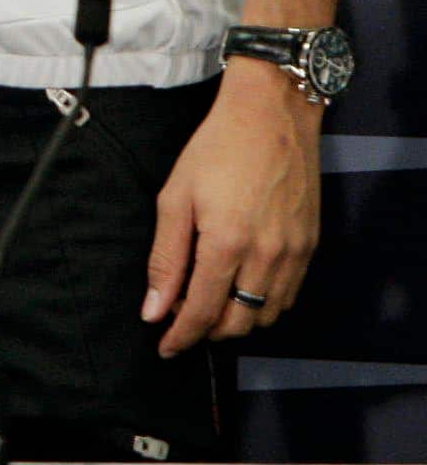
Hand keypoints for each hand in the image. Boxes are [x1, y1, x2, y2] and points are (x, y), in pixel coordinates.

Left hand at [143, 60, 322, 352]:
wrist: (271, 116)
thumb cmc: (216, 149)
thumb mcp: (175, 197)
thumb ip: (166, 258)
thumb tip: (154, 308)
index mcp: (227, 243)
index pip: (203, 311)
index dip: (181, 335)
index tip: (165, 347)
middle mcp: (267, 256)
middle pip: (239, 323)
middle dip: (208, 331)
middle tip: (182, 320)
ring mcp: (294, 253)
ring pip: (266, 314)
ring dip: (237, 319)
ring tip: (209, 302)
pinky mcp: (310, 245)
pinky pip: (288, 295)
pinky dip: (263, 302)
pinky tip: (241, 286)